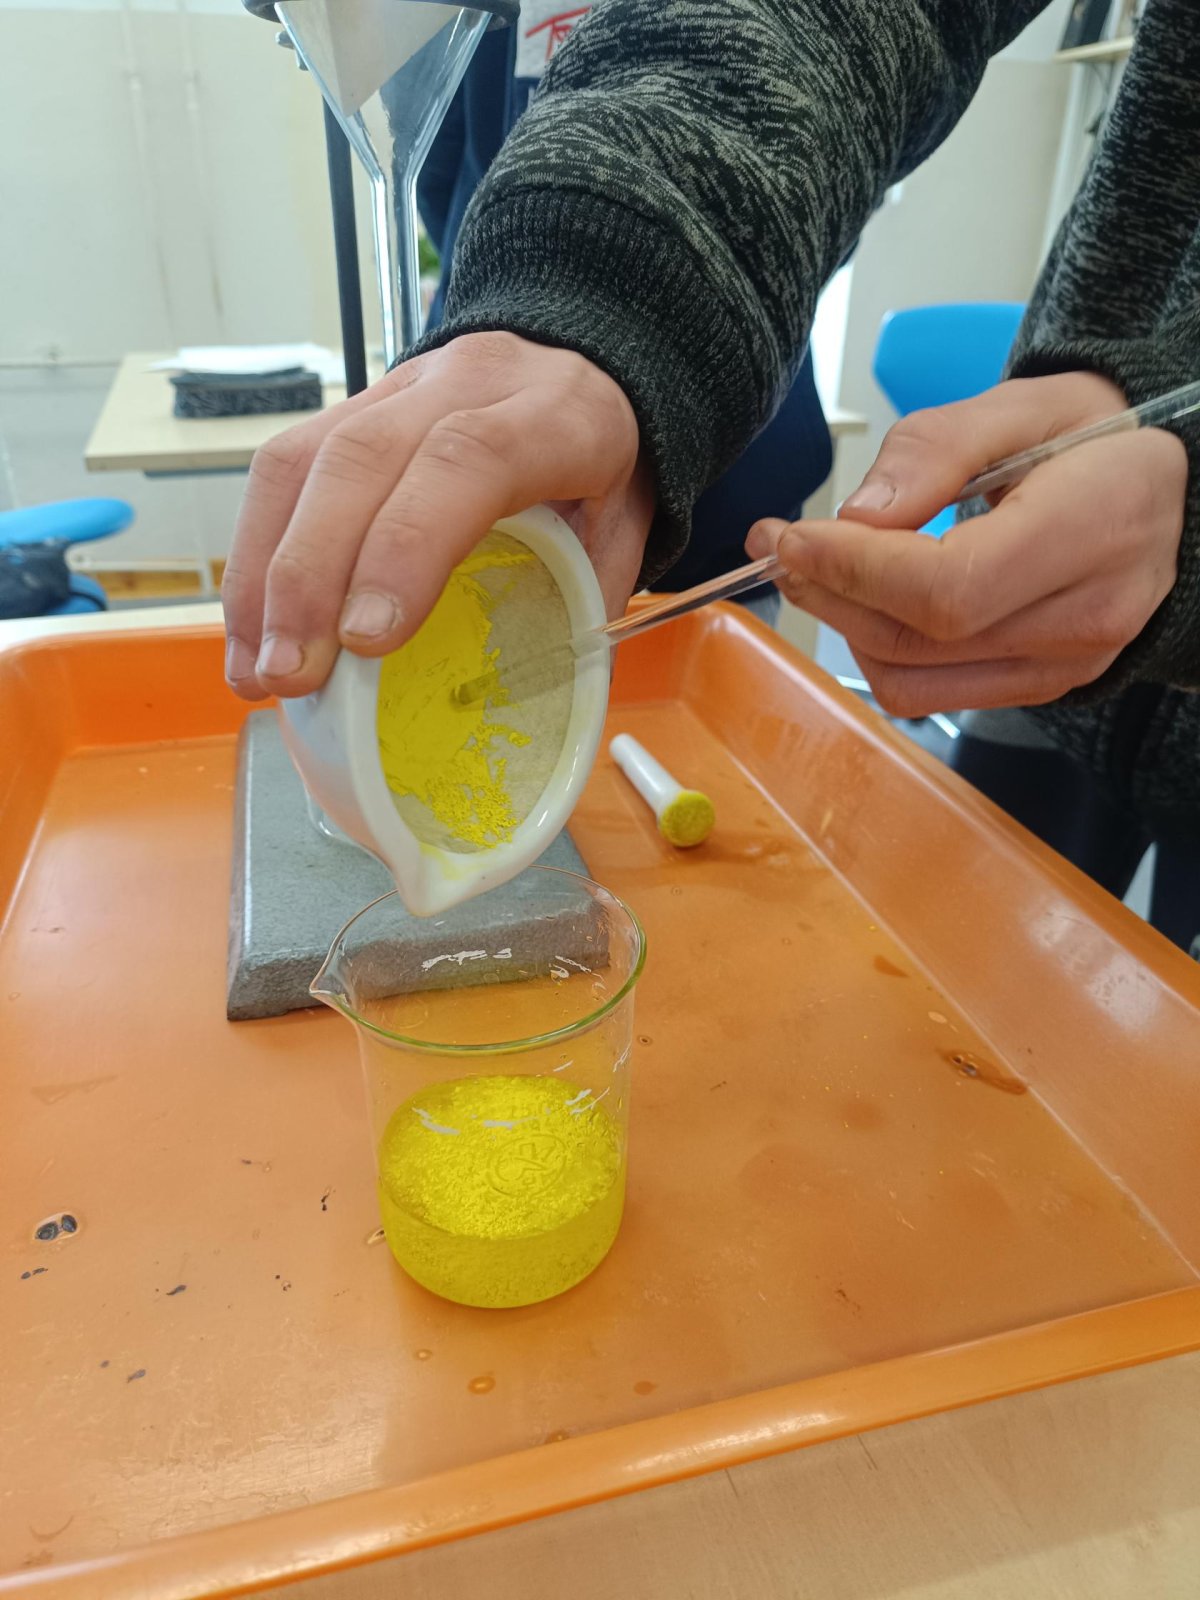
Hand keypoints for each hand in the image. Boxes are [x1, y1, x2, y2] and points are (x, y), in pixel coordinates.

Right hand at [222, 333, 653, 699]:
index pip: (466, 460)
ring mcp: (396, 390)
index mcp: (551, 415)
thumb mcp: (622, 527)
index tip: (366, 638)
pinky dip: (255, 558)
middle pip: (361, 461)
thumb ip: (584, 602)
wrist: (582, 362)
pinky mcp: (348, 409)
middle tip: (292, 676)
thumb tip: (533, 700)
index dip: (406, 546)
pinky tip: (253, 632)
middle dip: (310, 577)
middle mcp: (464, 385)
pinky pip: (282, 472)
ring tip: (258, 669)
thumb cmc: (600, 460)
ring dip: (266, 576)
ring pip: (305, 461)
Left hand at [746, 373, 1188, 715]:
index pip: (949, 587)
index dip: (855, 569)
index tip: (792, 536)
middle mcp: (1087, 616)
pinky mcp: (1041, 686)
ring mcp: (1066, 665)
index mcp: (1094, 528)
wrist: (1167, 493)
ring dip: (845, 626)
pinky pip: (934, 692)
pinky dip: (882, 650)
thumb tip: (858, 516)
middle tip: (779, 547)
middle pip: (921, 638)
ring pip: (914, 678)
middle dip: (831, 593)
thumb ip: (939, 449)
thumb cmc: (1096, 440)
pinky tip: (864, 601)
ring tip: (815, 571)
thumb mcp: (1026, 405)